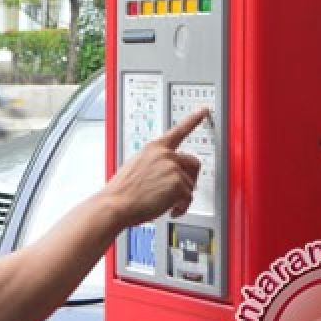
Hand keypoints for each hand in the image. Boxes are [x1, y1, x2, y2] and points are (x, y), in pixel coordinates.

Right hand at [105, 108, 208, 226]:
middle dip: (191, 178)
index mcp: (154, 147)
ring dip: (181, 197)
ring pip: (190, 184)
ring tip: (166, 204)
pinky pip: (188, 198)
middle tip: (182, 190)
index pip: (178, 130)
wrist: (117, 203)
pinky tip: (170, 210)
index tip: (203, 110)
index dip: (193, 119)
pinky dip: (181, 207)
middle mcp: (166, 154)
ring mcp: (173, 168)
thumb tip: (166, 172)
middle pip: (193, 162)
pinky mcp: (178, 184)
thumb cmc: (123, 190)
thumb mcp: (136, 166)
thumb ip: (155, 163)